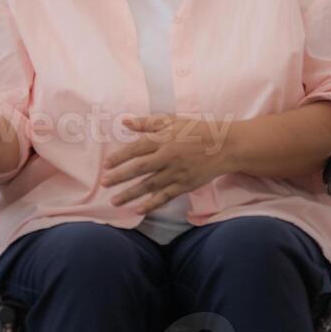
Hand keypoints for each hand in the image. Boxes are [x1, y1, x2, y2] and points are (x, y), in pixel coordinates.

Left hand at [101, 114, 230, 214]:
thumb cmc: (197, 130)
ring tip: (115, 201)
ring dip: (131, 194)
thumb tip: (125, 122)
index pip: (137, 148)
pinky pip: (165, 196)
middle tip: (104, 183)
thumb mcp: (172, 121)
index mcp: (164, 139)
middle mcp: (169, 156)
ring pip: (150, 185)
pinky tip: (138, 210)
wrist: (225, 146)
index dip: (120, 157)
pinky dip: (152, 204)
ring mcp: (177, 173)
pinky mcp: (185, 185)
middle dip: (120, 176)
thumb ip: (148, 123)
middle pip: (140, 168)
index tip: (106, 165)